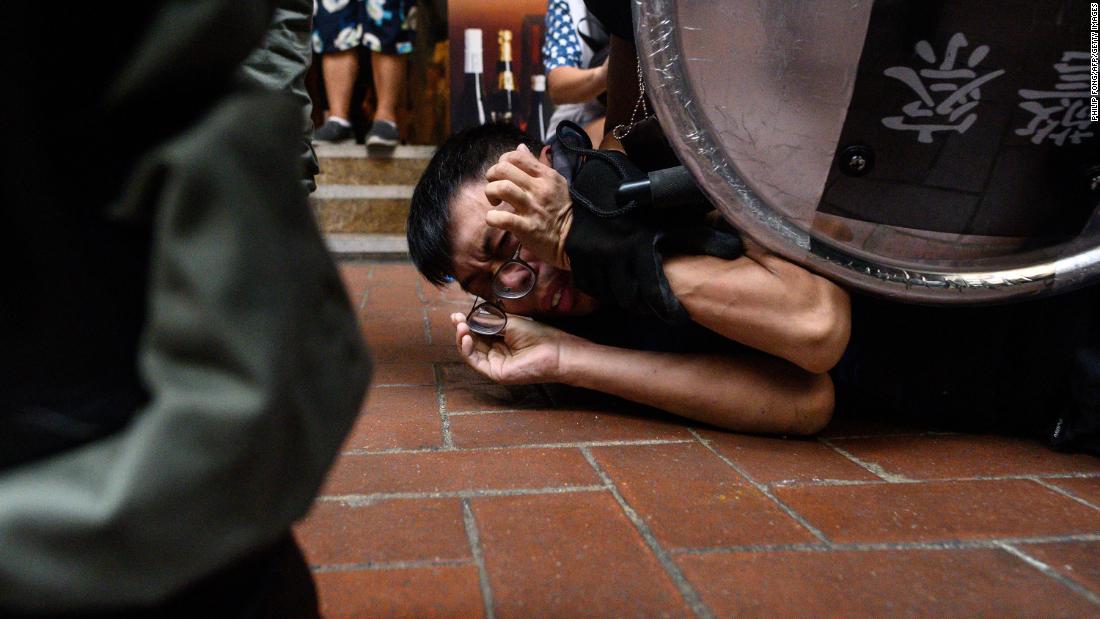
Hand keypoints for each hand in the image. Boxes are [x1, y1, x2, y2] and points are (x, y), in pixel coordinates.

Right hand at [451, 312, 576, 384]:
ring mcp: (495, 363)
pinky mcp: (496, 373)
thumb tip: (469, 318)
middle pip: (472, 341)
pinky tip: (465, 338)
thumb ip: (488, 322)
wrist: (555, 351)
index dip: (467, 323)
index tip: (457, 314)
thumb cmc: (538, 335)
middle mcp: (496, 351)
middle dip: (462, 329)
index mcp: (501, 338)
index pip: (478, 331)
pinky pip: (476, 362)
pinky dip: (467, 350)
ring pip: (471, 352)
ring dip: (462, 338)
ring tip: (461, 327)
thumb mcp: (509, 323)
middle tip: (456, 318)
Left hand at [484, 145, 572, 270]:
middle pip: (504, 169)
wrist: (574, 239)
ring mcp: (533, 208)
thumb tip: (520, 147)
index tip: (502, 174)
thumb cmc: (561, 211)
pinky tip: (494, 220)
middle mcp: (539, 189)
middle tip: (494, 187)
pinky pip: (502, 218)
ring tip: (494, 202)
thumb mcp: (555, 182)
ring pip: (502, 188)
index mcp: (546, 176)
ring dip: (490, 193)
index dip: (502, 161)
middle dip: (492, 175)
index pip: (516, 156)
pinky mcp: (527, 228)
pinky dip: (492, 218)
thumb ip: (535, 165)